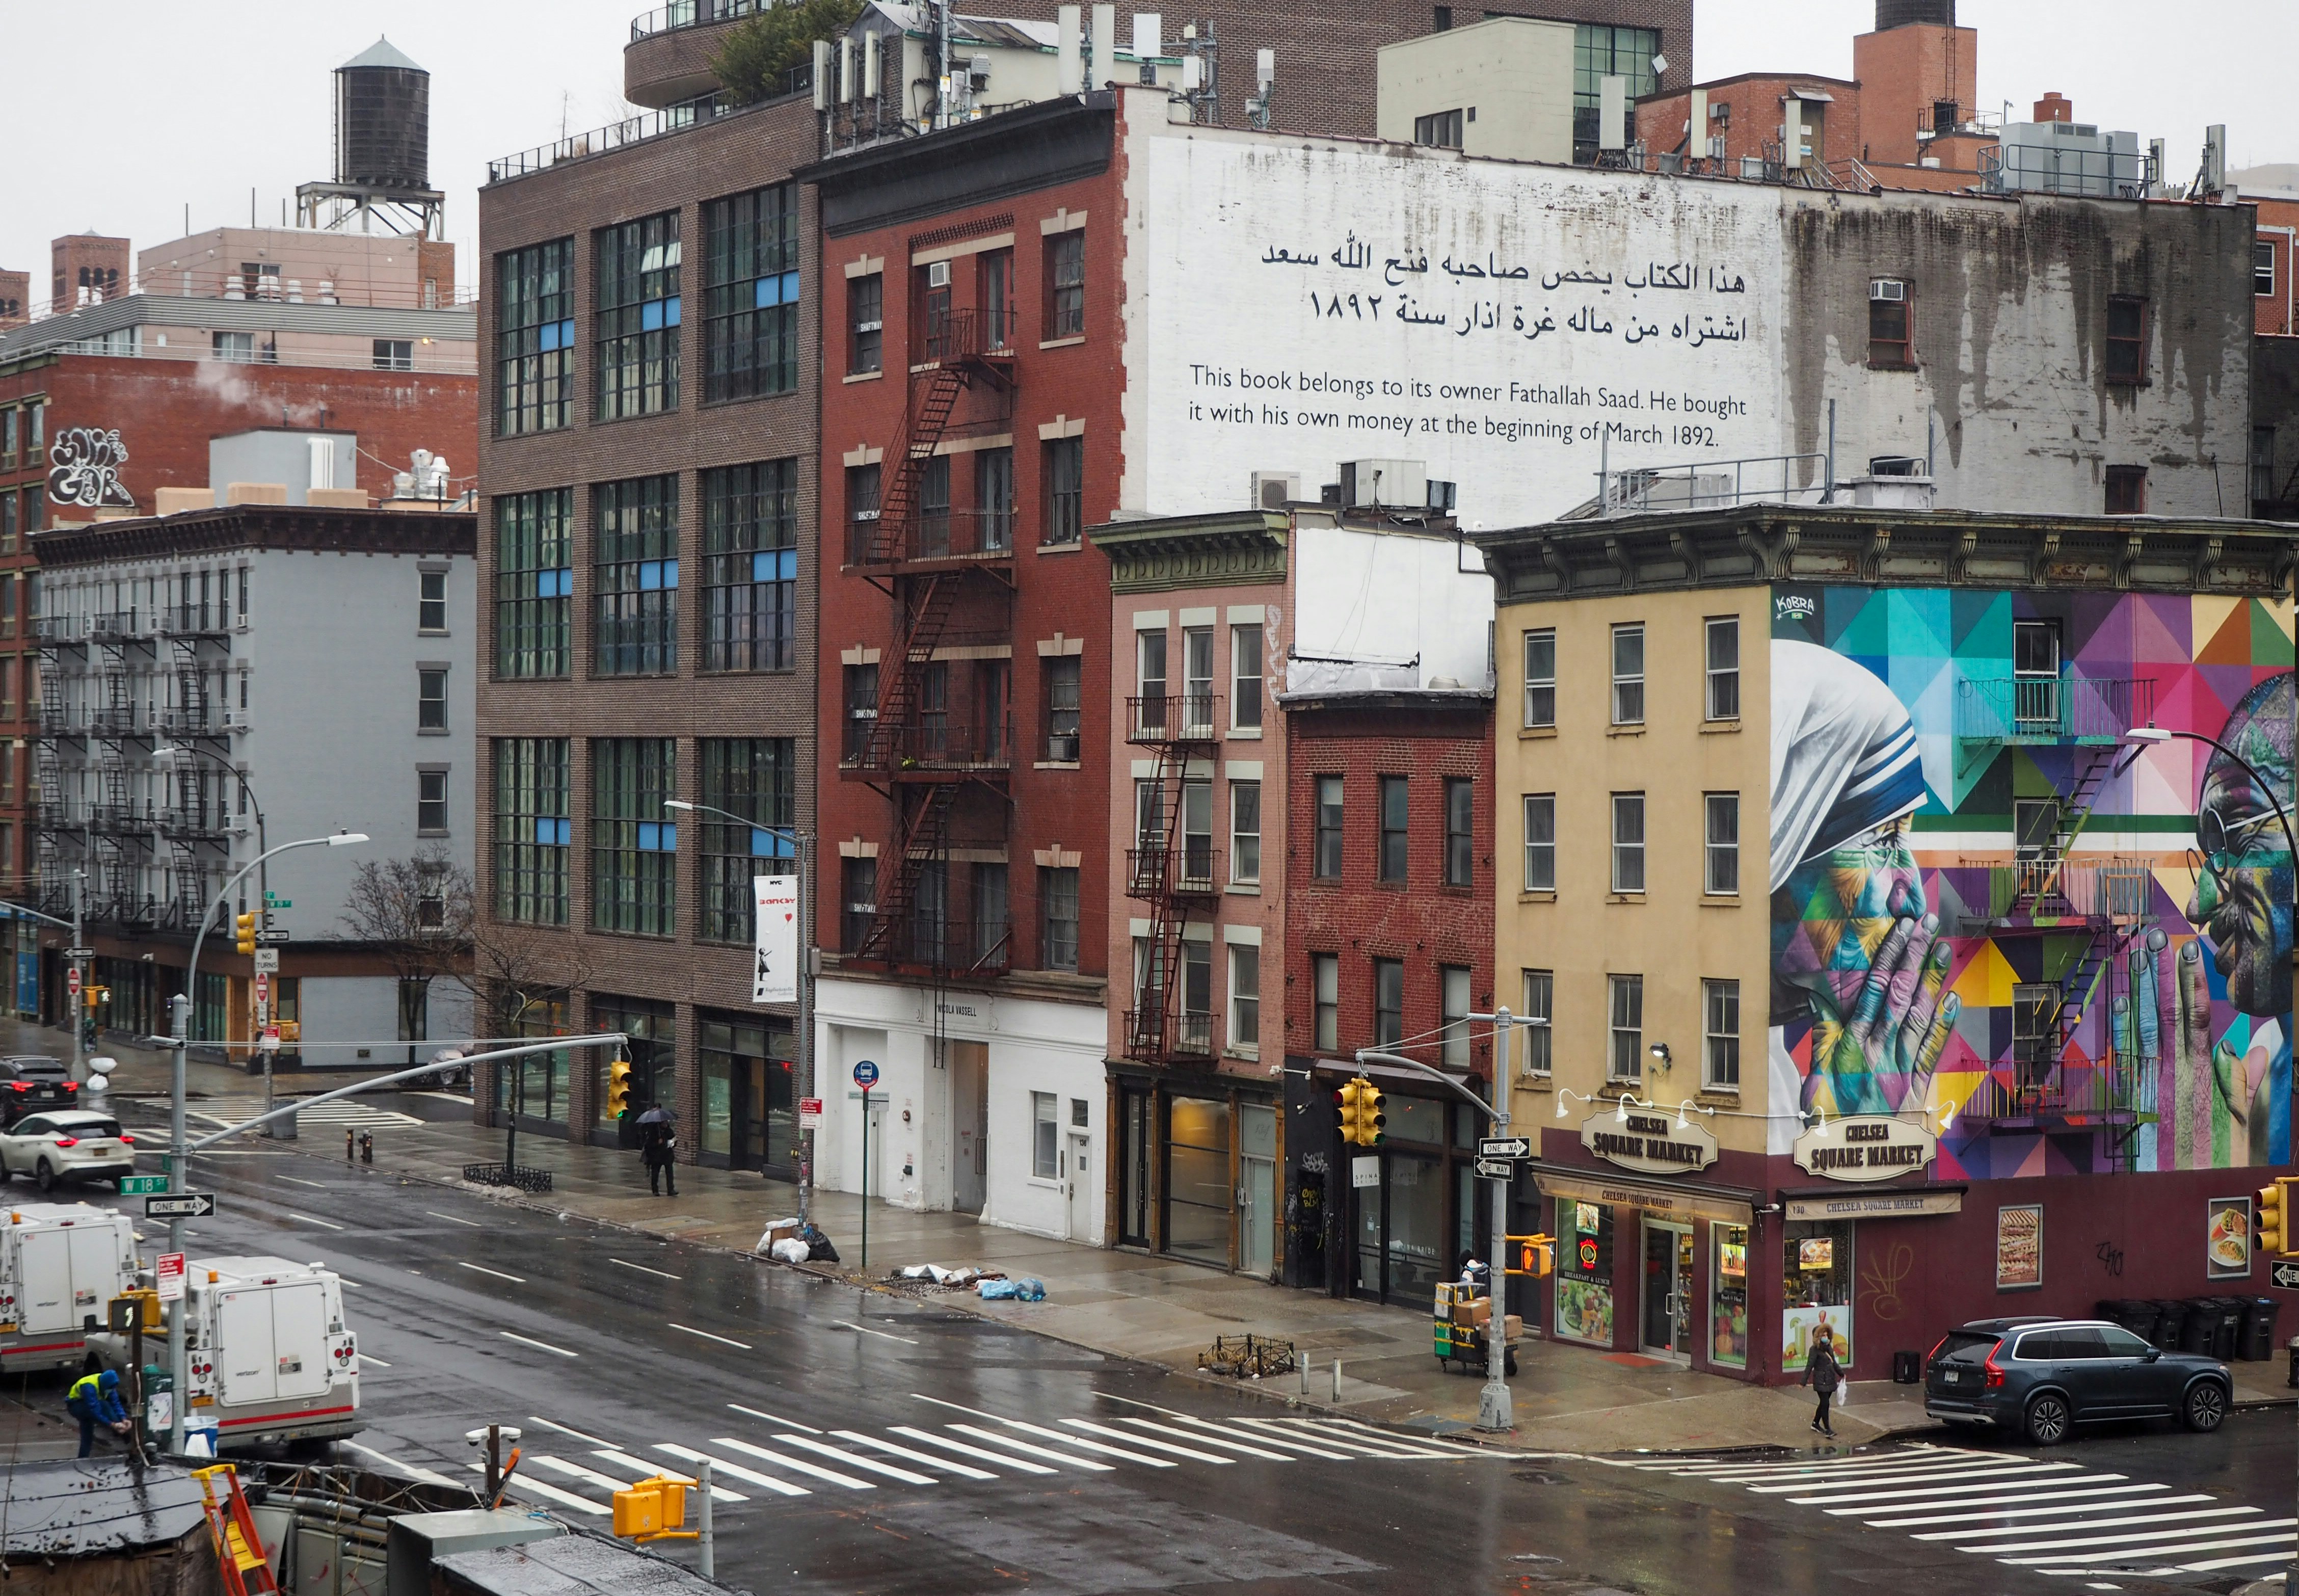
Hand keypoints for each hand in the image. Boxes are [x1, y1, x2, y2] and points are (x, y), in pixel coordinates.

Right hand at [1805, 910, 1959, 1115]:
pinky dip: (1944, 1023)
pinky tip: (1953, 998)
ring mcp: (1902, 1067)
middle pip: (1901, 994)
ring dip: (1932, 979)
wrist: (1852, 1160)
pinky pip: (1932, 1050)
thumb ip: (1823, 1034)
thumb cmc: (1827, 1113)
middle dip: (1914, 955)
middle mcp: (1880, 1049)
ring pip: (1919, 1014)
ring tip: (1943, 948)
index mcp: (1853, 1043)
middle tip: (1928, 924)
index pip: (1874, 989)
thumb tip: (1821, 997)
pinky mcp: (1917, 1086)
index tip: (1900, 928)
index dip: (1889, 956)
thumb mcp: (1814, 1072)